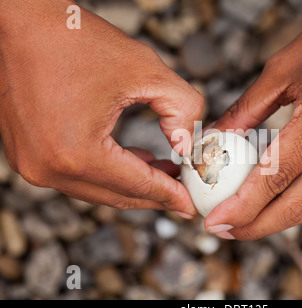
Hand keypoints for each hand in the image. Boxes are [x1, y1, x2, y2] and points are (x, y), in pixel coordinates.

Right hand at [0, 0, 202, 216]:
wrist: (22, 21)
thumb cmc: (76, 39)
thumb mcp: (146, 70)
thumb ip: (182, 108)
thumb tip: (187, 146)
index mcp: (75, 152)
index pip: (136, 185)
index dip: (170, 195)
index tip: (191, 204)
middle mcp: (47, 167)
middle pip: (116, 196)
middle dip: (154, 195)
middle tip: (183, 191)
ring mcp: (31, 164)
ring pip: (96, 189)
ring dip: (132, 185)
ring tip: (165, 172)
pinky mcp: (27, 154)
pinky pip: (77, 176)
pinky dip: (108, 173)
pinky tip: (134, 160)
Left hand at [204, 3, 301, 239]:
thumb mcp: (280, 69)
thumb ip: (245, 110)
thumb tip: (214, 138)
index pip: (277, 177)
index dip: (243, 207)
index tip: (214, 221)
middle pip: (299, 205)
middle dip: (257, 227)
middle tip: (224, 231)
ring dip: (278, 222)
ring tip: (244, 223)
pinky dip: (299, 205)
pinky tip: (275, 203)